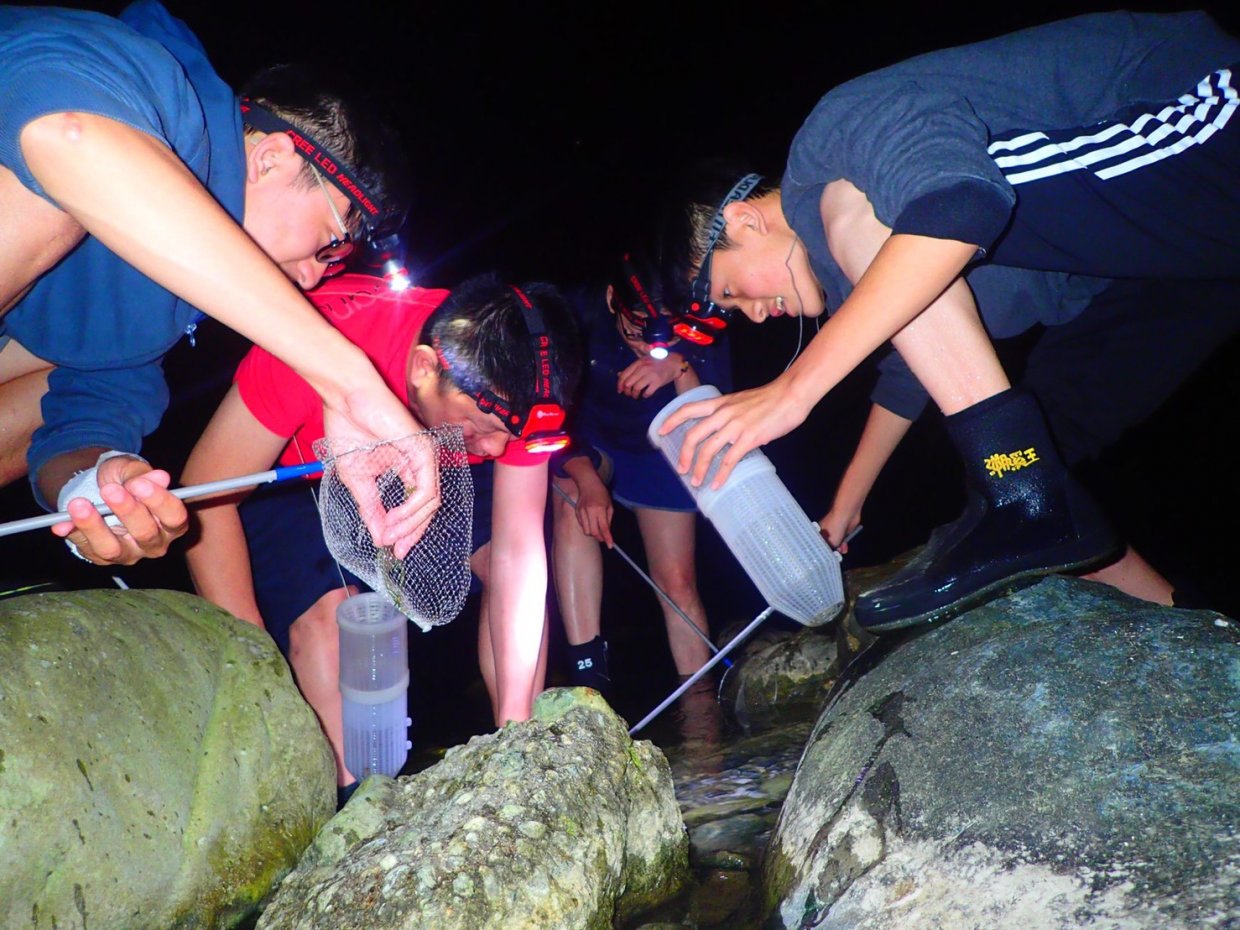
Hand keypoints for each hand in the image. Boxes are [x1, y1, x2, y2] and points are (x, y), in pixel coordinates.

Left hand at [51, 457, 187, 564]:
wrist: (100, 489)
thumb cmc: (125, 480)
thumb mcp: (133, 470)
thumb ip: (144, 475)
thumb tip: (160, 477)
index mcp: (171, 522)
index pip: (174, 517)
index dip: (159, 502)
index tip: (139, 483)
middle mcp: (154, 543)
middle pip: (145, 534)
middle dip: (127, 511)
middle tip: (110, 489)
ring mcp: (127, 554)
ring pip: (112, 549)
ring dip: (94, 526)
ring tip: (78, 505)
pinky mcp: (100, 557)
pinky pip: (85, 548)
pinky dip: (72, 533)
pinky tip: (61, 523)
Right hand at [322, 389, 440, 559]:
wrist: (345, 398)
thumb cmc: (349, 429)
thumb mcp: (358, 480)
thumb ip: (371, 509)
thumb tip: (381, 539)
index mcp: (409, 468)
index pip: (418, 506)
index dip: (408, 530)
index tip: (394, 550)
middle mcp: (422, 463)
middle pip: (428, 508)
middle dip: (413, 532)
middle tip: (398, 550)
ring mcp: (426, 456)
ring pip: (431, 502)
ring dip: (411, 524)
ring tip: (391, 536)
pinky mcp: (424, 451)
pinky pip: (426, 490)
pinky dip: (412, 509)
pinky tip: (395, 519)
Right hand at [574, 483, 614, 547]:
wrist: (588, 484)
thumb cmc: (602, 494)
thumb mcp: (610, 506)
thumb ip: (608, 520)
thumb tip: (606, 533)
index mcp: (600, 509)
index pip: (604, 528)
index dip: (607, 538)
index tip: (610, 545)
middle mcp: (590, 511)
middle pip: (593, 532)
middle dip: (599, 537)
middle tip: (604, 537)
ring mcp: (582, 512)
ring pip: (586, 531)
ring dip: (592, 533)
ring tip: (596, 527)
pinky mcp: (577, 512)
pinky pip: (582, 525)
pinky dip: (587, 526)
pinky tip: (590, 520)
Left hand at [617, 355, 682, 398]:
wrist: (674, 363)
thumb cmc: (657, 363)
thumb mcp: (643, 362)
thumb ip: (631, 369)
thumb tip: (619, 375)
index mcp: (638, 363)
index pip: (624, 375)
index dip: (620, 384)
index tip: (620, 391)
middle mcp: (643, 368)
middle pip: (629, 383)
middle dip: (627, 391)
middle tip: (629, 394)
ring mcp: (651, 375)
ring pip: (636, 388)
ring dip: (634, 395)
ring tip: (636, 396)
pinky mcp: (658, 382)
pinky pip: (647, 392)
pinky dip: (645, 395)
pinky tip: (645, 395)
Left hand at [658, 376, 811, 488]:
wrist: (790, 394)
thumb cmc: (771, 398)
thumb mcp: (743, 402)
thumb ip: (733, 416)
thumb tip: (735, 438)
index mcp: (720, 403)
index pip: (688, 409)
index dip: (672, 420)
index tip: (661, 431)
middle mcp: (723, 413)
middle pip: (693, 435)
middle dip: (683, 454)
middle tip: (680, 469)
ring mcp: (735, 426)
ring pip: (708, 450)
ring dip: (699, 468)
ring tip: (695, 481)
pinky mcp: (748, 438)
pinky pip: (729, 460)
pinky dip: (720, 474)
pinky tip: (717, 484)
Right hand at [820, 505, 861, 553]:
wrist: (846, 514)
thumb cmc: (835, 527)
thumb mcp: (831, 541)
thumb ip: (830, 550)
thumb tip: (830, 556)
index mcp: (819, 533)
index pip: (819, 544)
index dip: (822, 551)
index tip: (825, 557)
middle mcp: (826, 532)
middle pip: (828, 544)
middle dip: (832, 551)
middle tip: (834, 556)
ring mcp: (835, 531)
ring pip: (836, 543)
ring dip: (839, 549)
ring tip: (841, 552)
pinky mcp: (843, 531)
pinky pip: (843, 540)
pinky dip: (844, 545)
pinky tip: (845, 549)